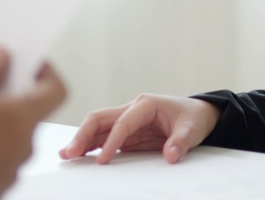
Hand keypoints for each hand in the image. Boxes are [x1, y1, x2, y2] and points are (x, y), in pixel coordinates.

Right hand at [59, 94, 220, 164]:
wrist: (198, 114)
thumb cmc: (193, 117)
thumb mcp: (192, 129)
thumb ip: (181, 142)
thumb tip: (170, 155)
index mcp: (146, 104)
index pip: (122, 122)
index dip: (111, 141)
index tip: (102, 160)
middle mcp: (132, 109)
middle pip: (100, 118)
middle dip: (83, 134)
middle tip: (71, 152)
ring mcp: (127, 120)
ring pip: (97, 126)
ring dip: (82, 139)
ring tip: (67, 154)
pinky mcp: (127, 132)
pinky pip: (103, 136)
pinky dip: (89, 144)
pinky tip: (78, 153)